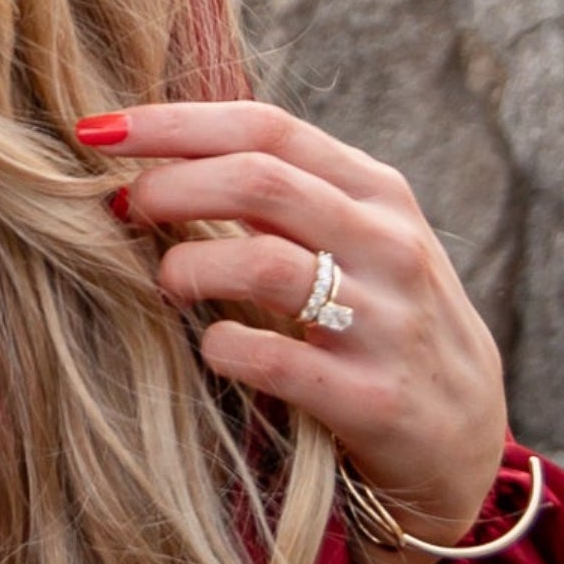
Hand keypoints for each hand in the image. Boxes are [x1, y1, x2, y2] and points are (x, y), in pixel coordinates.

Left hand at [79, 100, 510, 563]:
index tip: (98, 132)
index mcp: (378, 194)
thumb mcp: (359, 242)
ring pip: (263, 264)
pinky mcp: (372, 399)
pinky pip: (272, 359)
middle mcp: (388, 245)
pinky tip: (212, 348)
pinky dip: (221, 348)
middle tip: (122, 210)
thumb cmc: (386, 326)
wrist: (466, 440)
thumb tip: (165, 160)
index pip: (266, 127)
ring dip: (187, 268)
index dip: (173, 123)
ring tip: (165, 284)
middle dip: (169, 187)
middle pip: (259, 181)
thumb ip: (285, 199)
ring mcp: (386, 322)